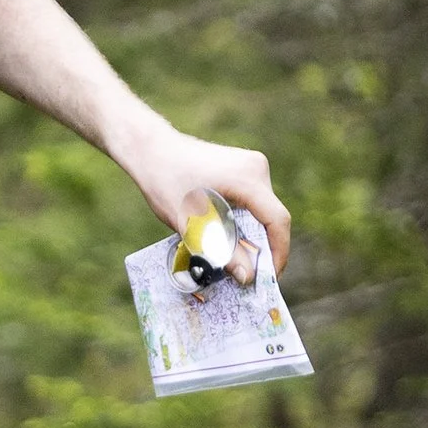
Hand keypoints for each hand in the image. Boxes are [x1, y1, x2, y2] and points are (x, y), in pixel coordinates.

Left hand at [132, 127, 290, 274]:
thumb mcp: (190, 223)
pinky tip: (229, 238)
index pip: (277, 220)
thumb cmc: (164, 181)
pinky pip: (253, 201)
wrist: (149, 149)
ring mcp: (251, 166)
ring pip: (262, 210)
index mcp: (247, 179)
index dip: (278, 253)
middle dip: (264, 248)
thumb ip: (221, 251)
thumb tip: (247, 277)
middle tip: (249, 275)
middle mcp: (256, 168)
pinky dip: (245, 221)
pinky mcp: (243, 168)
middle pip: (271, 217)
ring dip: (252, 235)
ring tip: (238, 261)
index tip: (269, 278)